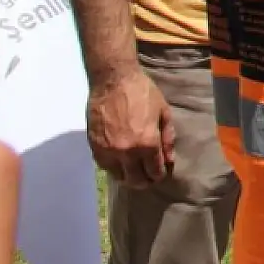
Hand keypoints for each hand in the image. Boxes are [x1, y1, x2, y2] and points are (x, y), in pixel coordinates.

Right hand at [87, 67, 175, 187]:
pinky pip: (105, 166)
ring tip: (134, 171)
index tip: (161, 173)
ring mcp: (108, 151)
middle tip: (149, 178)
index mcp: (147, 143)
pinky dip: (114, 168)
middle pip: (136, 180)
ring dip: (128, 177)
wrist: (113, 81)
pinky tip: (121, 163)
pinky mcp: (94, 147)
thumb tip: (169, 160)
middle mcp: (127, 152)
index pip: (154, 171)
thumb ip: (167, 139)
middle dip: (145, 181)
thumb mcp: (164, 112)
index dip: (159, 175)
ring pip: (118, 176)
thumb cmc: (143, 93)